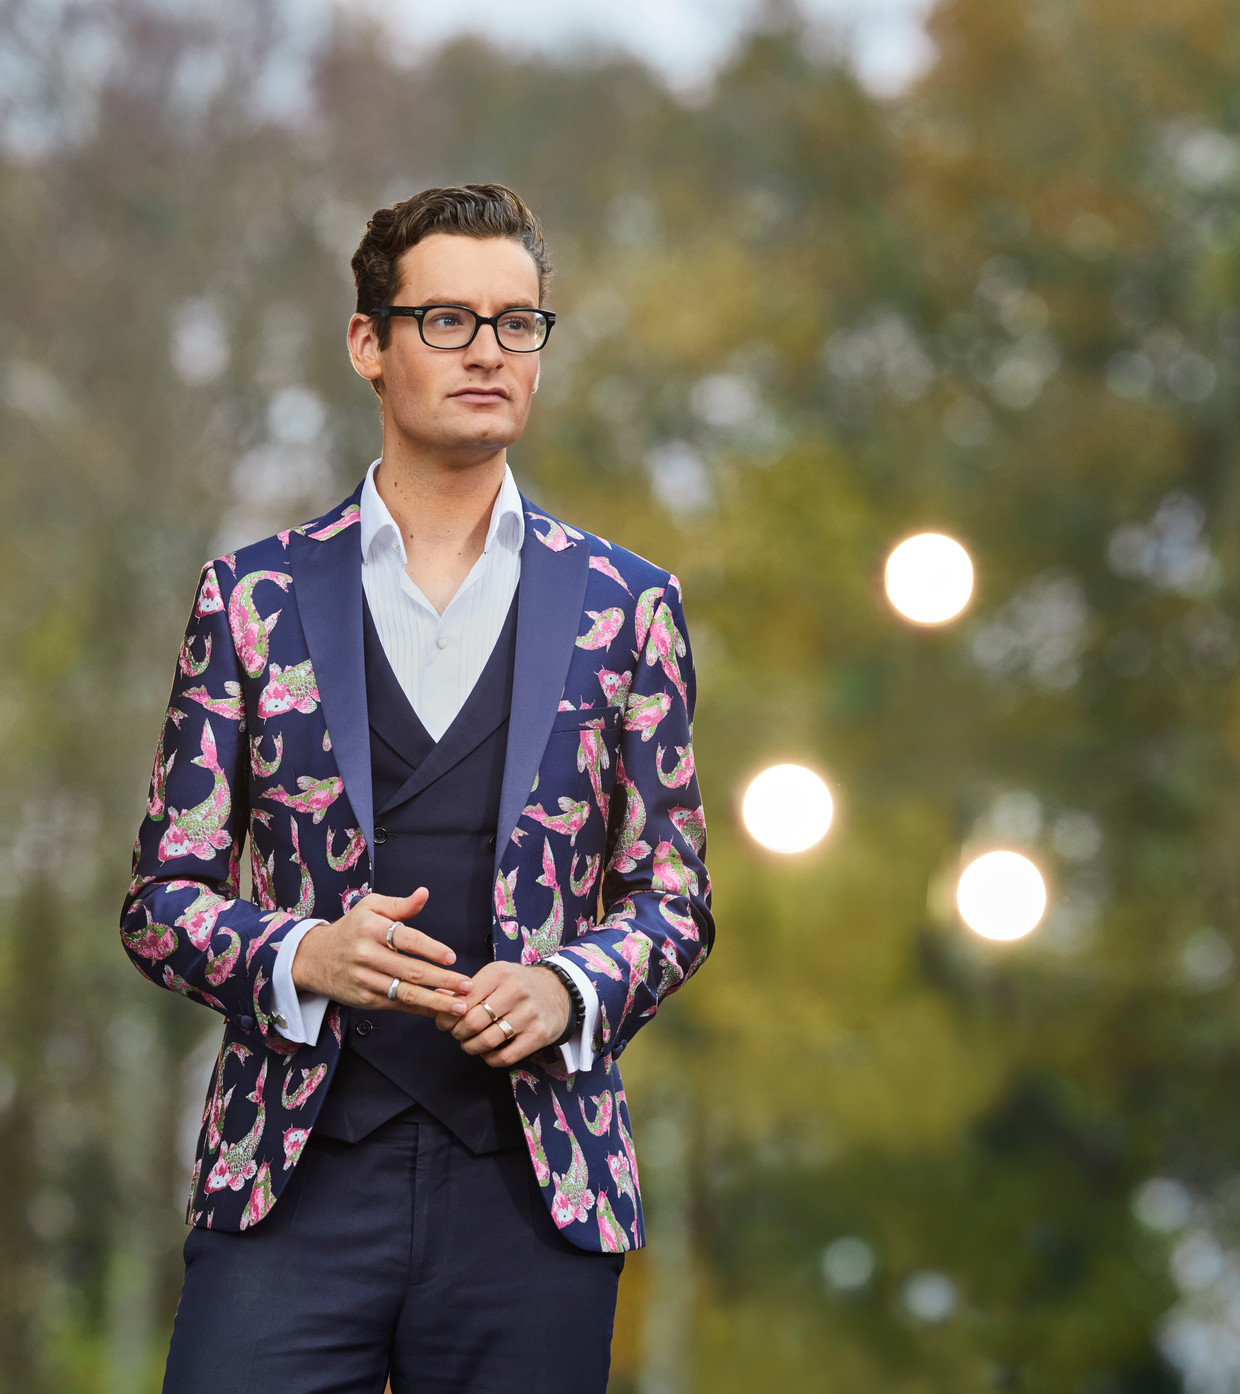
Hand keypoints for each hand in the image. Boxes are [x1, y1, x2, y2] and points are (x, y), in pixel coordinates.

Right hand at [291, 888, 472, 1016]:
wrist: (315, 958)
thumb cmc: (351, 928)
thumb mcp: (371, 907)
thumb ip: (400, 904)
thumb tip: (424, 893)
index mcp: (371, 929)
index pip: (407, 940)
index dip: (431, 949)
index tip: (451, 957)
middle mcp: (367, 956)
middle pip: (410, 970)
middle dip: (442, 980)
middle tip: (467, 985)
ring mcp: (365, 980)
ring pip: (405, 993)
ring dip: (435, 1001)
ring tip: (459, 1005)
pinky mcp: (365, 999)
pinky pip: (397, 1005)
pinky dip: (420, 1009)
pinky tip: (439, 1010)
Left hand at [434, 961, 570, 1066]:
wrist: (559, 991)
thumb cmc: (518, 984)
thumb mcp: (495, 976)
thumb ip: (467, 988)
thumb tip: (437, 998)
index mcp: (500, 973)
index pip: (463, 1000)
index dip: (447, 1016)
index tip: (444, 1023)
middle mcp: (516, 991)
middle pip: (472, 1022)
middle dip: (458, 1033)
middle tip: (458, 1034)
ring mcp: (529, 1014)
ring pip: (487, 1041)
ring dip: (471, 1047)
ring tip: (470, 1044)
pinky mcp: (539, 1035)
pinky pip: (505, 1056)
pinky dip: (490, 1059)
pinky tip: (488, 1052)